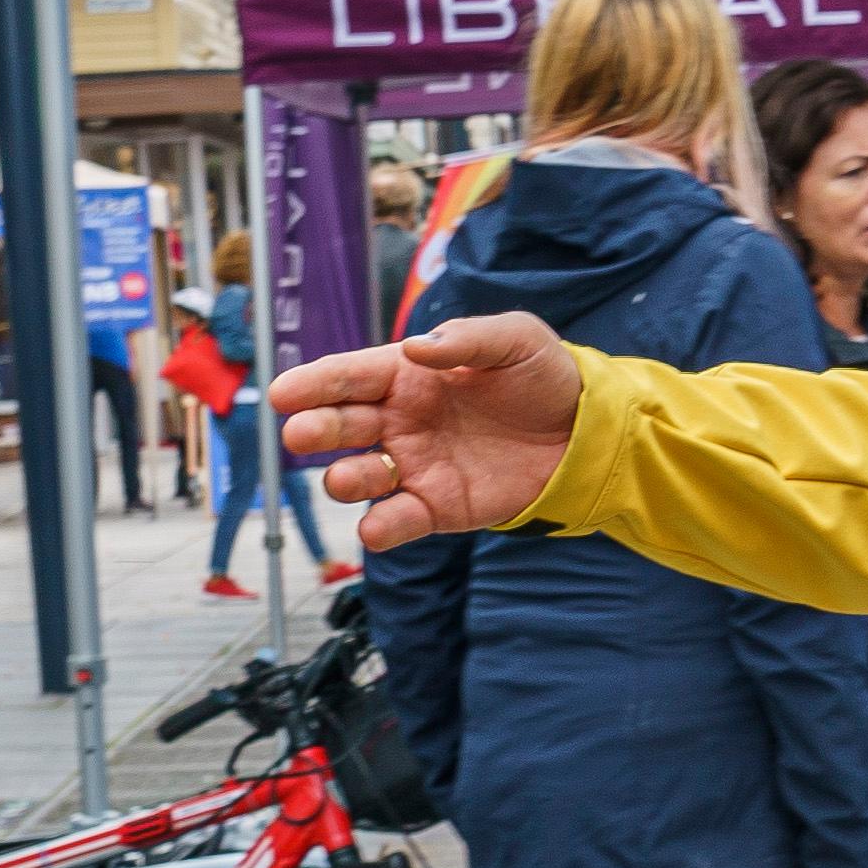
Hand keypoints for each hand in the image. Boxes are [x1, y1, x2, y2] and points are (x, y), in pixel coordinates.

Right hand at [277, 312, 584, 545]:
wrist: (584, 432)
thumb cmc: (542, 377)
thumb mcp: (515, 340)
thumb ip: (467, 339)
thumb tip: (415, 347)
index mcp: (406, 375)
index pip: (349, 376)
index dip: (314, 383)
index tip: (283, 392)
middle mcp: (399, 421)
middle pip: (340, 425)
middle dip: (314, 429)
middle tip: (301, 433)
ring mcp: (414, 466)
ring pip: (359, 476)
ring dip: (343, 478)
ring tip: (343, 478)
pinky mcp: (437, 507)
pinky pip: (397, 520)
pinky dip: (380, 527)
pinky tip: (375, 527)